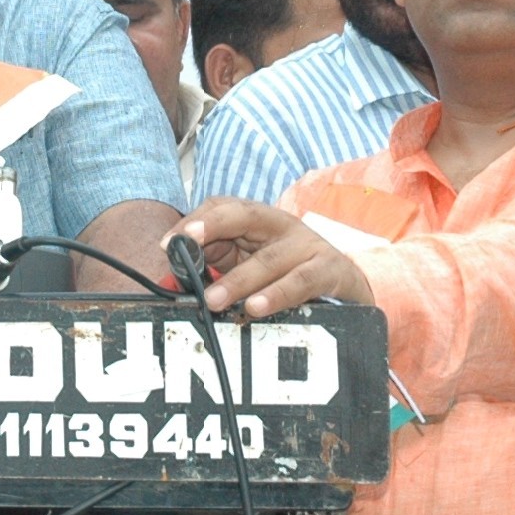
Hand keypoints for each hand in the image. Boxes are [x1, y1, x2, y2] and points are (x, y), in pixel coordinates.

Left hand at [171, 200, 371, 317]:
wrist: (346, 285)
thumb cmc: (289, 274)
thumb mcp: (252, 263)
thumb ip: (217, 264)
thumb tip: (176, 275)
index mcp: (259, 219)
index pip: (223, 207)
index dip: (195, 220)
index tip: (168, 243)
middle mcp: (281, 224)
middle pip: (244, 215)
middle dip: (211, 226)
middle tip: (183, 246)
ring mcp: (307, 245)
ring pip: (268, 259)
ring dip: (239, 281)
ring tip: (213, 299)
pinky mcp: (329, 269)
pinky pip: (301, 281)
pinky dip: (277, 295)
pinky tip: (257, 307)